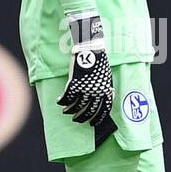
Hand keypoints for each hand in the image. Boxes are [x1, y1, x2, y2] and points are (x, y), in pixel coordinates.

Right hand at [57, 12, 114, 126]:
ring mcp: (85, 89)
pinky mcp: (74, 84)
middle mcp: (96, 92)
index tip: (92, 123)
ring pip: (76, 106)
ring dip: (70, 111)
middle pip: (88, 110)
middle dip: (82, 117)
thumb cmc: (99, 60)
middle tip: (76, 119)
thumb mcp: (107, 75)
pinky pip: (67, 97)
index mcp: (106, 90)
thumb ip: (108, 86)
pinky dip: (62, 101)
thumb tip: (111, 93)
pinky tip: (60, 101)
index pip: (103, 110)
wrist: (90, 48)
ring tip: (66, 111)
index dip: (97, 118)